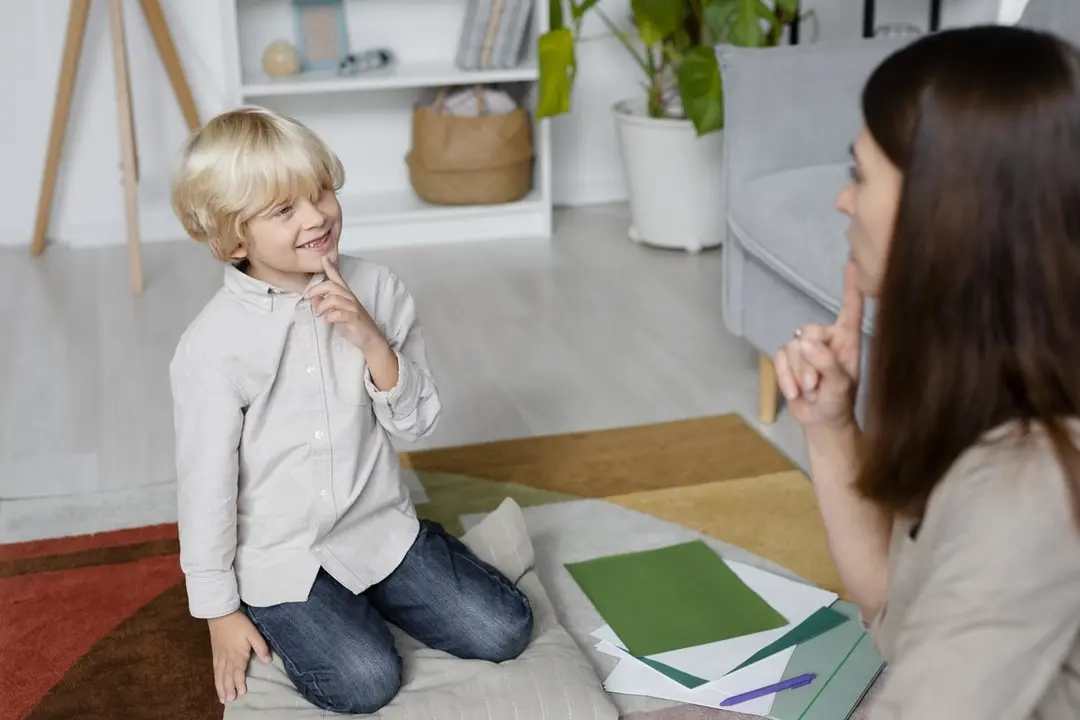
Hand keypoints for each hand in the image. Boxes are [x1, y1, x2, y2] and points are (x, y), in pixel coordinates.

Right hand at [207, 610, 270, 702]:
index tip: (242, 693)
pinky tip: (217, 683)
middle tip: (231, 700)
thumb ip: (260, 647)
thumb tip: (268, 661)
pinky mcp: (215, 653)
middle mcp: (227, 658)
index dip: (240, 683)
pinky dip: (216, 679)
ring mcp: (219, 656)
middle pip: (228, 677)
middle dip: (229, 689)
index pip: (238, 672)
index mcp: (237, 654)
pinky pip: (215, 670)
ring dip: (221, 687)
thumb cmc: (238, 623)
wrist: (220, 614)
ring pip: (220, 675)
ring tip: (223, 698)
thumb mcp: (253, 632)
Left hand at [306, 256, 383, 350]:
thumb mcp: (337, 314)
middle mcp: (350, 299)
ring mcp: (353, 308)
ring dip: (322, 306)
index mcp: (347, 296)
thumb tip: (313, 299)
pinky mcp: (355, 318)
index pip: (338, 279)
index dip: (331, 268)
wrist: (371, 340)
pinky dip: (329, 317)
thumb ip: (326, 305)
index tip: (324, 258)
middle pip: (332, 286)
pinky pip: (338, 314)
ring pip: (334, 299)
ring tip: (318, 314)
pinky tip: (327, 322)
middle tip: (307, 296)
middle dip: (317, 289)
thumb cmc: (354, 325)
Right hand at [774, 261, 863, 429]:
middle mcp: (828, 340)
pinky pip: (778, 358)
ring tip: (809, 390)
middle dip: (808, 360)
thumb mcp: (839, 385)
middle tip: (815, 384)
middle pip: (809, 331)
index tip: (853, 263)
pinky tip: (794, 392)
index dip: (851, 287)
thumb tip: (804, 342)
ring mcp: (807, 350)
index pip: (850, 310)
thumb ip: (826, 363)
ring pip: (792, 348)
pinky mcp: (789, 361)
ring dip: (797, 374)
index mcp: (848, 342)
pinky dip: (784, 377)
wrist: (821, 423)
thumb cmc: (839, 403)